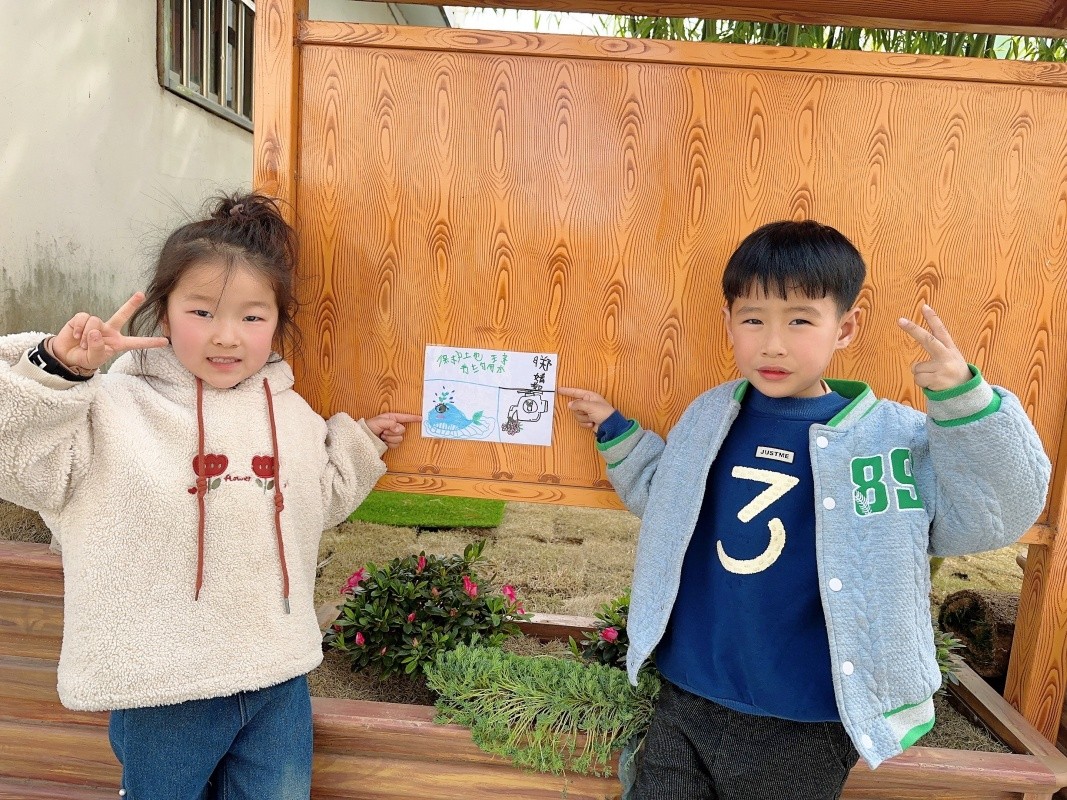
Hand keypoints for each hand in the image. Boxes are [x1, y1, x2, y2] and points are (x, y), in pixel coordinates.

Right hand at [51, 293, 169, 373]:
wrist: (66, 356)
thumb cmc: (84, 359)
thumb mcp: (94, 359)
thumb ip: (97, 348)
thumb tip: (95, 331)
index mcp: (117, 343)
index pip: (136, 342)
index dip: (149, 342)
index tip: (165, 341)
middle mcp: (109, 331)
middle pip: (122, 315)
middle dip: (131, 304)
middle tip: (141, 294)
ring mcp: (97, 324)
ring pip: (95, 322)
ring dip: (86, 334)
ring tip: (82, 344)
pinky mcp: (82, 319)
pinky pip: (83, 318)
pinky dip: (78, 328)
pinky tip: (75, 336)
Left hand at [366, 412, 421, 447]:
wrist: (363, 438)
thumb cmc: (369, 427)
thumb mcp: (379, 422)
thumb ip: (390, 423)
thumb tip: (398, 428)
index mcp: (391, 418)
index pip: (404, 417)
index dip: (413, 418)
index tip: (421, 418)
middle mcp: (393, 426)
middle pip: (402, 430)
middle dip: (393, 432)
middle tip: (384, 432)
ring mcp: (393, 435)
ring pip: (400, 438)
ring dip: (390, 438)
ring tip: (382, 437)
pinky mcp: (391, 443)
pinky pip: (397, 444)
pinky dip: (390, 444)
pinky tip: (383, 442)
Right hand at [557, 387, 615, 431]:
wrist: (610, 426)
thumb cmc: (603, 413)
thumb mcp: (590, 406)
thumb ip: (578, 404)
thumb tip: (569, 405)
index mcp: (589, 396)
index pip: (576, 392)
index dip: (567, 391)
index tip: (558, 389)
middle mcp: (587, 403)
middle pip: (575, 406)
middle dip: (580, 411)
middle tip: (588, 413)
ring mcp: (587, 412)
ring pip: (577, 415)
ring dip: (584, 418)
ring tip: (592, 419)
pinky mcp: (587, 420)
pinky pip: (580, 421)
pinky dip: (585, 424)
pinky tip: (592, 424)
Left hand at [898, 304, 971, 390]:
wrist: (966, 393)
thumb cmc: (953, 373)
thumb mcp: (951, 359)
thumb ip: (937, 354)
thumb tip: (914, 366)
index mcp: (950, 348)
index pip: (941, 330)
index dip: (933, 318)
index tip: (924, 306)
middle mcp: (947, 355)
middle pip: (927, 339)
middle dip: (913, 329)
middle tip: (900, 320)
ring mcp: (942, 367)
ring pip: (917, 368)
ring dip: (922, 375)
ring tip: (935, 378)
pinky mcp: (937, 379)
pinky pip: (918, 379)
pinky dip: (922, 383)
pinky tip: (934, 384)